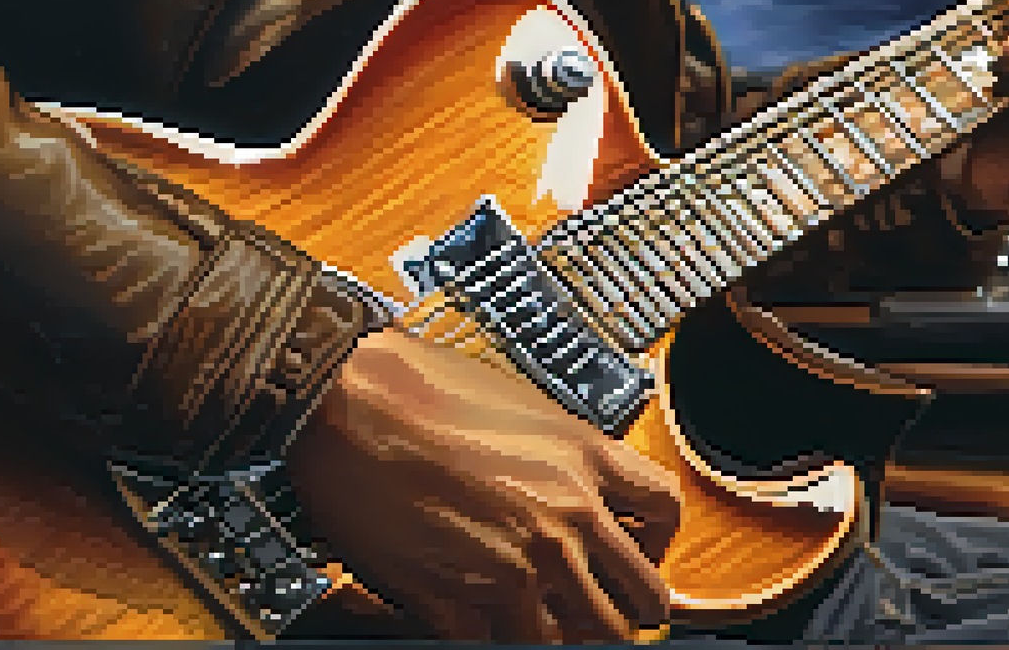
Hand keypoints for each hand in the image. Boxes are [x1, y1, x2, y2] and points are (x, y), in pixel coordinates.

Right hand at [284, 329, 680, 641]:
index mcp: (584, 458)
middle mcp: (564, 517)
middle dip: (627, 609)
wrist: (343, 397)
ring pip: (577, 639)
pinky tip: (478, 625)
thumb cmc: (415, 384)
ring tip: (542, 624)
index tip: (641, 552)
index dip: (660, 542)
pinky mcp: (457, 601)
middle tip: (605, 610)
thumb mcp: (519, 402)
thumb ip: (557, 454)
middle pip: (642, 594)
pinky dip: (489, 641)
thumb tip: (568, 483)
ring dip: (563, 635)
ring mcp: (515, 566)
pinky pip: (495, 648)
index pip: (665, 510)